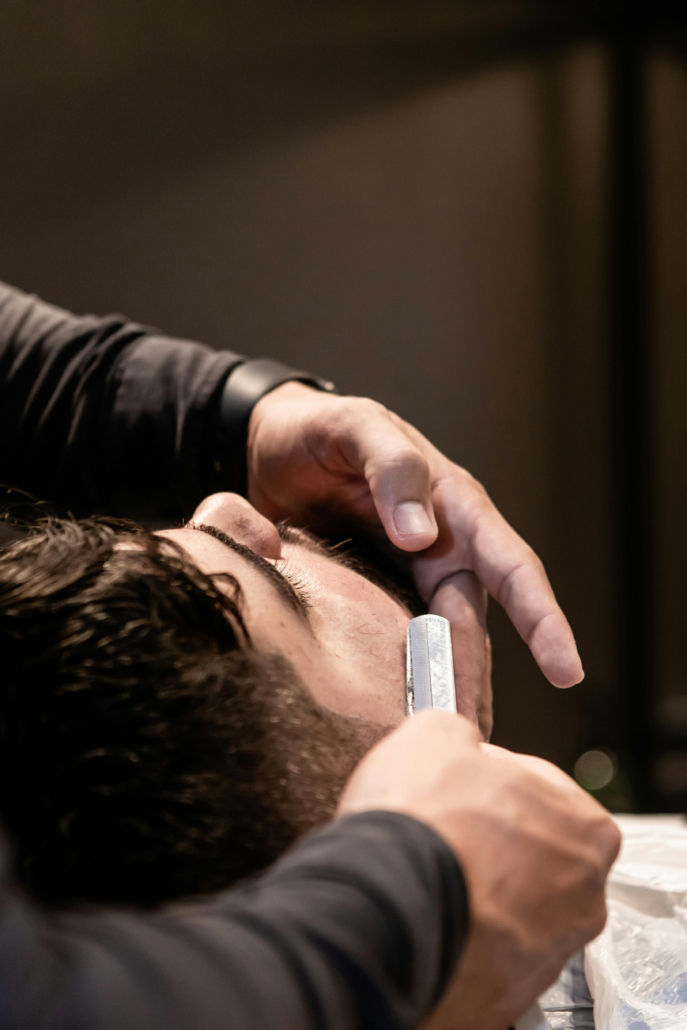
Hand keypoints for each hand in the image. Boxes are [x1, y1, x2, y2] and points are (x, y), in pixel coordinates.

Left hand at [247, 384, 582, 717]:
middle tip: (476, 738)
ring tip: (442, 740)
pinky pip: (395, 640)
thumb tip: (422, 535)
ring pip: (439, 640)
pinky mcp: (372, 596)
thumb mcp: (354, 427)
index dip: (542, 618)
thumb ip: (392, 467)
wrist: (268, 449)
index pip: (511, 567)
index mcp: (454, 507)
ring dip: (443, 686)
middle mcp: (441, 547)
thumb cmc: (319, 431)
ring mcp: (407, 576)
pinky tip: (396, 716)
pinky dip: (401, 675)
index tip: (567, 670)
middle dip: (479, 678)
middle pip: (476, 622)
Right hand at [337, 711, 620, 1029]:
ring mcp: (549, 953)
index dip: (491, 775)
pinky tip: (429, 908)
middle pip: (533, 848)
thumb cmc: (423, 820)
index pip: (539, 786)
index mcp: (587, 829)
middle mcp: (584, 898)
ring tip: (431, 870)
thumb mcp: (435, 733)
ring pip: (513, 903)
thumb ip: (461, 733)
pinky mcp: (510, 993)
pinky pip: (487, 947)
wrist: (387, 910)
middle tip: (444, 824)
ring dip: (480, 886)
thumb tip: (457, 745)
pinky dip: (464, 930)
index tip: (459, 778)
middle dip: (493, 835)